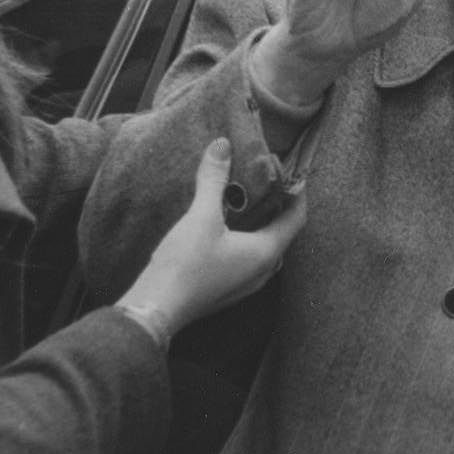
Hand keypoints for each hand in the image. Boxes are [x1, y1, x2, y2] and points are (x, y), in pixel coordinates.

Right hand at [118, 138, 307, 335]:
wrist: (156, 308)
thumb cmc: (184, 264)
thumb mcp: (201, 216)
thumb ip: (214, 180)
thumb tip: (222, 145)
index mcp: (266, 252)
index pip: (296, 218)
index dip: (297, 193)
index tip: (291, 172)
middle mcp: (263, 271)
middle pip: (282, 232)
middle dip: (279, 206)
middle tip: (269, 181)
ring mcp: (246, 283)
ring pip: (265, 247)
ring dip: (261, 223)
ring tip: (249, 199)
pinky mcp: (228, 288)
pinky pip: (248, 258)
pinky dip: (246, 238)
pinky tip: (227, 227)